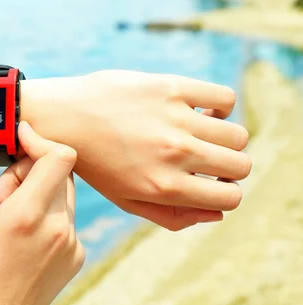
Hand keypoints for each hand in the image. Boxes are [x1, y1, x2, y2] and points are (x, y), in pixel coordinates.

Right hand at [0, 122, 83, 304]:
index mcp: (26, 215)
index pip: (59, 156)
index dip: (39, 140)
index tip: (17, 139)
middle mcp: (58, 227)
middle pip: (59, 170)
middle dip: (29, 169)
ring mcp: (72, 244)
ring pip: (64, 194)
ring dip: (37, 193)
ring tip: (5, 221)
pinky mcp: (77, 257)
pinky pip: (67, 219)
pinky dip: (47, 216)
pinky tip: (20, 242)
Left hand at [19, 70, 252, 230]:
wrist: (62, 119)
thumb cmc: (95, 163)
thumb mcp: (126, 200)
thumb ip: (172, 216)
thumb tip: (217, 213)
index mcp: (164, 187)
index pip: (231, 197)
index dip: (226, 192)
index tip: (211, 182)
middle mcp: (175, 154)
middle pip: (242, 165)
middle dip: (229, 168)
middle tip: (207, 160)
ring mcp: (175, 119)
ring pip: (237, 134)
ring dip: (224, 138)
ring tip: (200, 135)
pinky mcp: (171, 88)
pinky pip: (225, 98)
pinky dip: (219, 107)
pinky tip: (197, 111)